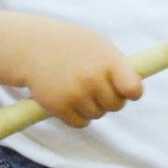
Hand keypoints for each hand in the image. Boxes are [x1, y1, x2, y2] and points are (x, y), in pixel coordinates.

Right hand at [21, 19, 142, 127]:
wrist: (32, 46)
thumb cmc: (71, 44)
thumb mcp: (99, 45)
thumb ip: (117, 65)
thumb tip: (135, 89)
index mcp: (108, 61)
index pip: (133, 88)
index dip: (132, 93)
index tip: (128, 91)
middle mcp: (92, 78)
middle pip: (116, 105)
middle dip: (110, 99)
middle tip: (98, 87)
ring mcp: (75, 94)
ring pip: (98, 114)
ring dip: (92, 107)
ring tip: (79, 88)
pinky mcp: (59, 107)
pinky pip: (80, 123)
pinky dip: (77, 116)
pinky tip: (69, 99)